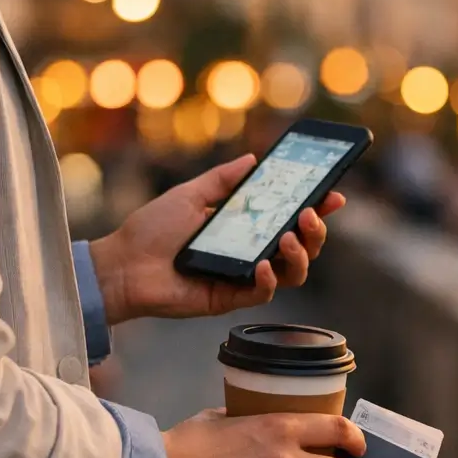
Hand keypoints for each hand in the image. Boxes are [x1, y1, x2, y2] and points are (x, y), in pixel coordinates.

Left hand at [88, 154, 345, 323]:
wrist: (123, 266)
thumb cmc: (152, 230)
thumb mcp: (190, 194)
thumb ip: (223, 179)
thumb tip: (254, 159)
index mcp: (244, 227)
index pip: (289, 218)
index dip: (316, 208)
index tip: (333, 195)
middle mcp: (250, 252)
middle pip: (301, 247)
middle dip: (316, 230)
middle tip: (311, 214)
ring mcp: (242, 277)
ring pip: (292, 272)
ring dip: (300, 254)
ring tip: (290, 237)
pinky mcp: (230, 298)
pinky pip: (262, 293)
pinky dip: (269, 279)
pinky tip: (263, 265)